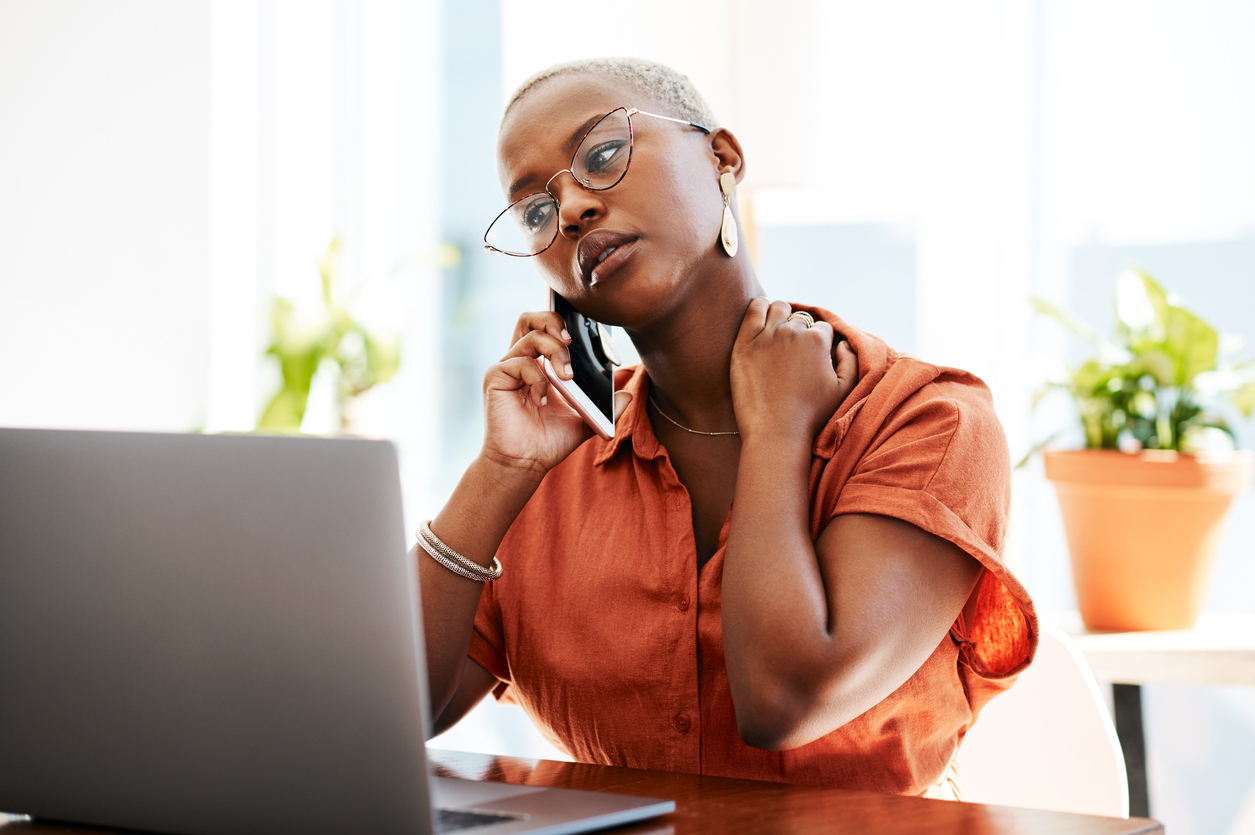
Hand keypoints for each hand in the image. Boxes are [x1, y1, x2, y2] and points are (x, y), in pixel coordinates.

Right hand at [480, 311, 632, 477]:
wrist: (524, 464)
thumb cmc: (549, 441)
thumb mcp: (584, 422)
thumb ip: (606, 408)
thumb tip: (628, 395)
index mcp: (540, 364)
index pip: (547, 327)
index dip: (563, 320)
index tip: (586, 328)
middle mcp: (522, 360)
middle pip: (532, 319)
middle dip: (554, 320)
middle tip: (571, 340)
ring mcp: (507, 367)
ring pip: (530, 335)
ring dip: (555, 350)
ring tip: (567, 376)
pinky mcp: (495, 378)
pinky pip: (521, 363)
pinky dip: (539, 379)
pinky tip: (542, 400)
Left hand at [730, 299, 858, 443]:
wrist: (776, 432)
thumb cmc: (812, 416)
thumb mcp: (844, 391)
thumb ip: (852, 362)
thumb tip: (842, 344)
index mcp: (818, 341)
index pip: (822, 329)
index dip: (819, 342)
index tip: (811, 357)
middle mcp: (793, 333)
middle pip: (800, 320)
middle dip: (800, 332)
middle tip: (792, 352)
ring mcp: (767, 335)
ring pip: (779, 308)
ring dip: (781, 315)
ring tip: (777, 332)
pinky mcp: (745, 341)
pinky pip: (754, 308)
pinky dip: (760, 307)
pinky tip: (761, 318)